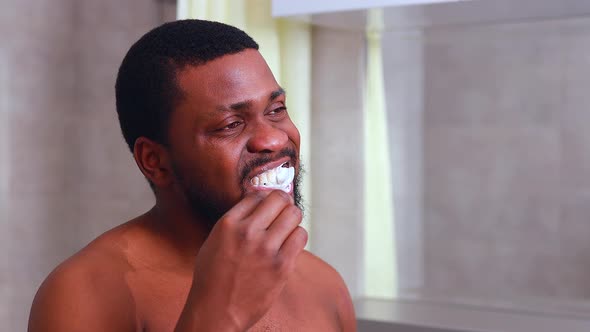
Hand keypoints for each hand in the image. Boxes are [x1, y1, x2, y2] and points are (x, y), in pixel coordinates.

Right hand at [175, 190, 307, 330]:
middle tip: (282, 213)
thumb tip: (258, 204)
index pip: (257, 195)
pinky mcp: (281, 265)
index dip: (264, 200)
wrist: (216, 312)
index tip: (267, 207)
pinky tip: (288, 245)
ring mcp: (266, 248)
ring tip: (285, 230)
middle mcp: (248, 232)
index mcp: (228, 224)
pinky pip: (300, 236)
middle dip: (283, 204)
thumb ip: (235, 221)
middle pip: (280, 199)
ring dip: (292, 220)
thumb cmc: (212, 279)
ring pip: (294, 215)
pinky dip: (297, 237)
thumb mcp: (214, 240)